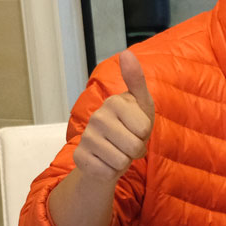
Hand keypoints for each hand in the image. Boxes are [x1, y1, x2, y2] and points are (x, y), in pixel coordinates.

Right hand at [72, 50, 154, 182]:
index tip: (136, 129)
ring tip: (118, 152)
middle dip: (136, 150)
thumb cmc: (130, 127)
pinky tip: (105, 162)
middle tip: (127, 144)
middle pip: (134, 146)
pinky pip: (108, 173)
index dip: (145, 135)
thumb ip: (136, 80)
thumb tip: (126, 53)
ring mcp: (86, 138)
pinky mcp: (80, 157)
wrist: (109, 154)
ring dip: (124, 162)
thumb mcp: (141, 104)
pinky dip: (111, 172)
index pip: (143, 129)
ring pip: (121, 161)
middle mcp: (97, 118)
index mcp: (114, 103)